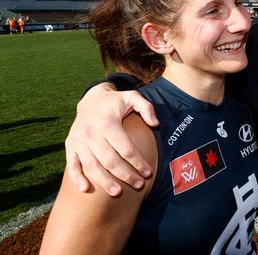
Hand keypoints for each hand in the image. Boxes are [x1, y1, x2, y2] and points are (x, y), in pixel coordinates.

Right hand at [65, 82, 158, 196]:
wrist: (90, 99)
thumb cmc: (116, 102)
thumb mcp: (132, 97)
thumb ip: (147, 108)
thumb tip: (155, 124)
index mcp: (107, 122)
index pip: (125, 148)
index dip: (137, 162)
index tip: (148, 172)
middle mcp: (90, 133)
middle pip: (110, 160)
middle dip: (125, 175)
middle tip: (138, 185)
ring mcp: (78, 140)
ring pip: (92, 166)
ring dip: (105, 181)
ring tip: (118, 192)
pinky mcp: (70, 145)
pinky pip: (72, 165)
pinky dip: (77, 178)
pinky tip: (86, 190)